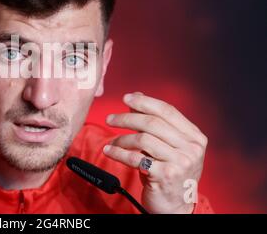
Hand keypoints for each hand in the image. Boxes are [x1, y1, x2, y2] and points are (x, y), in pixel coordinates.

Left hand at [103, 92, 207, 213]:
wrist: (175, 206)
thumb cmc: (169, 172)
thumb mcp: (167, 146)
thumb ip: (154, 122)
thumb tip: (136, 96)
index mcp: (195, 137)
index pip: (167, 111)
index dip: (144, 102)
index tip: (126, 98)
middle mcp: (191, 149)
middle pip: (152, 123)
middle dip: (127, 118)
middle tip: (110, 119)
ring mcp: (180, 163)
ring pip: (143, 140)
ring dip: (121, 139)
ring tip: (111, 141)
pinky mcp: (165, 176)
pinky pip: (135, 158)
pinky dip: (118, 153)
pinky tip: (109, 151)